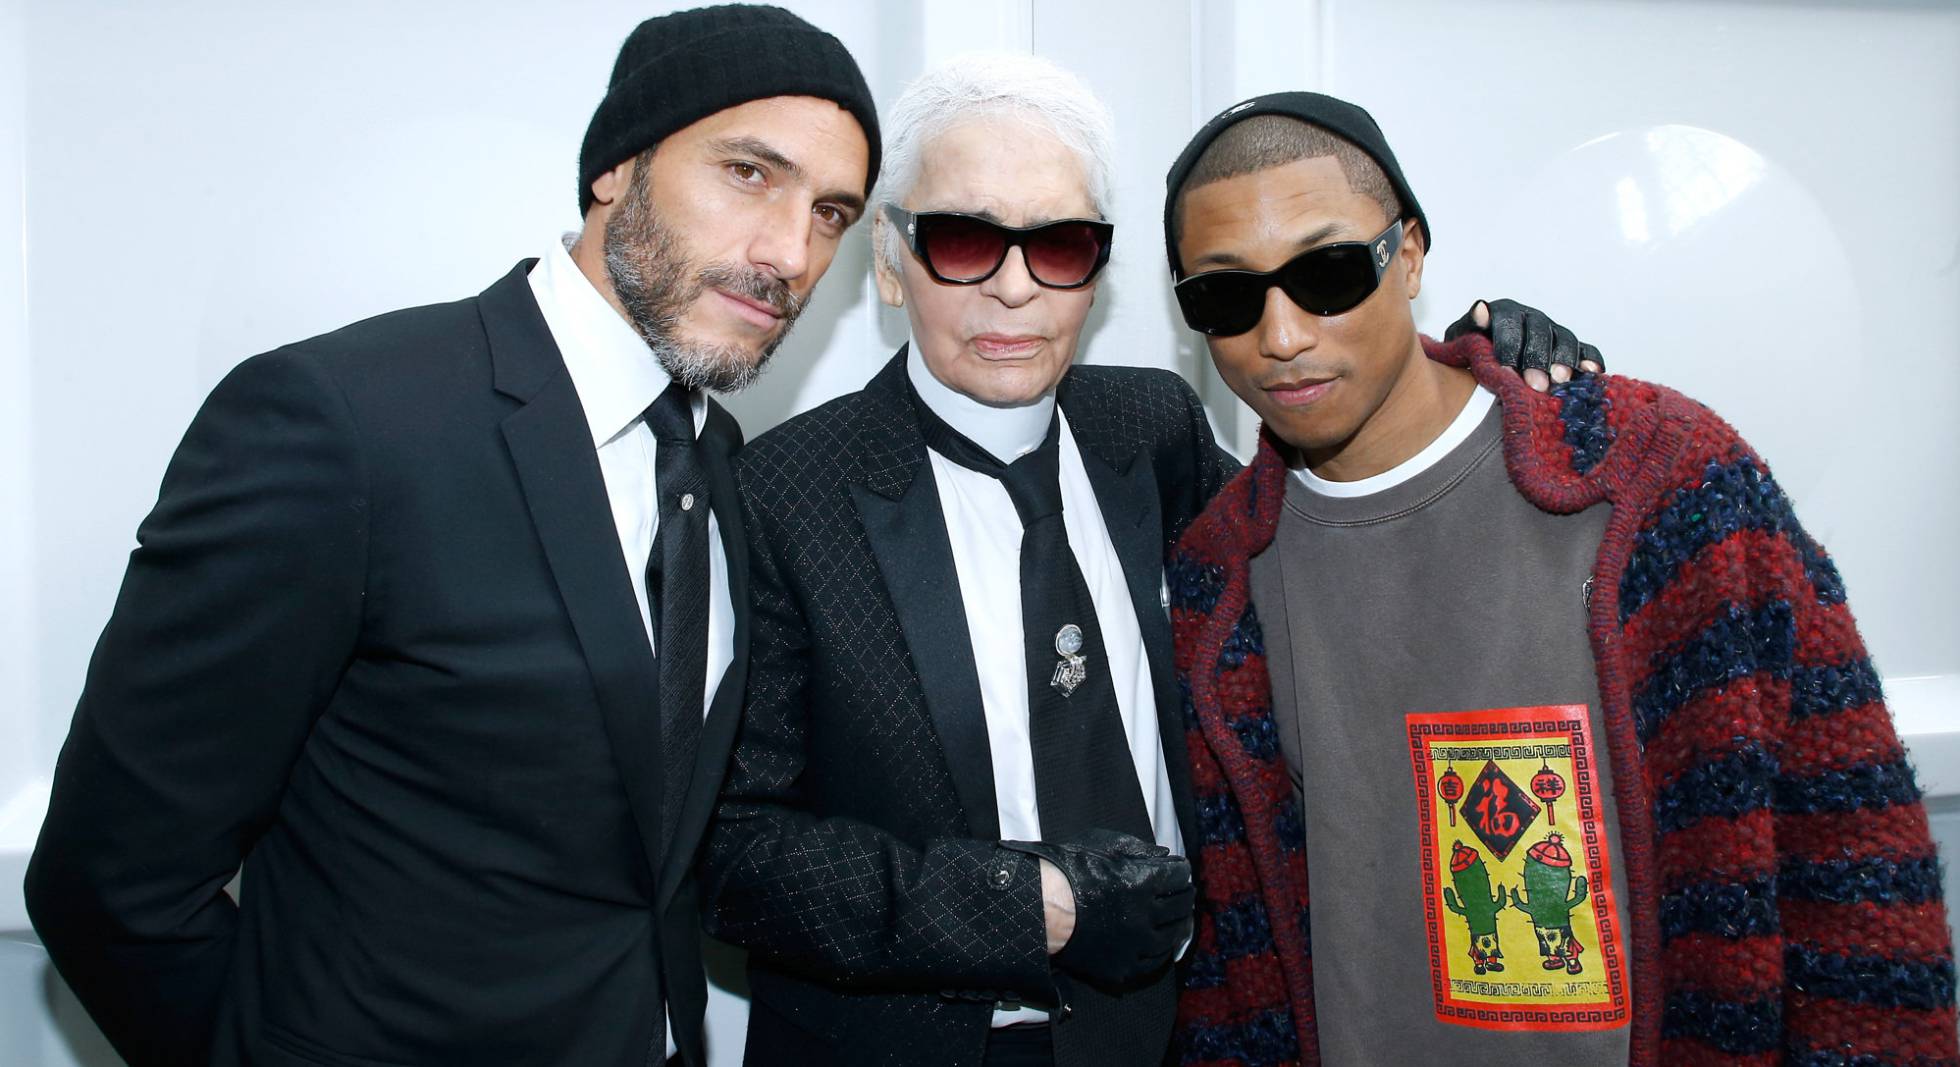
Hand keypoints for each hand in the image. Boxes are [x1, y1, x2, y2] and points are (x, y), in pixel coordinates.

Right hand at [999, 829, 1193, 988]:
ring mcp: (1136, 944)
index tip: (1180, 869)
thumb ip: (1135, 848)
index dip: (1181, 869)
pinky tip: (1160, 942)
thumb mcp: (1100, 845)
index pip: (1179, 875)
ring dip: (1179, 923)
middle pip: (1182, 905)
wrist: (1038, 909)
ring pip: (1173, 935)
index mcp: (1143, 882)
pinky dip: (1162, 949)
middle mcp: (1146, 915)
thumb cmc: (1066, 870)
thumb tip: (1163, 857)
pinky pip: (1154, 960)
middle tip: (1184, 892)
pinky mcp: (1124, 965)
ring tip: (1178, 918)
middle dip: (1185, 895)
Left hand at [1446, 299, 1603, 391]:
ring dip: (1564, 359)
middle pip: (1539, 334)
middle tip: (1536, 385)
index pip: (1509, 326)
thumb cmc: (1469, 353)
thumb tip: (1480, 309)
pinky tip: (1594, 372)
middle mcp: (1532, 318)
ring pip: (1564, 339)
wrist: (1481, 361)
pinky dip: (1591, 359)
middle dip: (1538, 360)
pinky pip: (1586, 349)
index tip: (1507, 373)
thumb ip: (1469, 327)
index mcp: (1505, 313)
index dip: (1509, 349)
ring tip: (1561, 380)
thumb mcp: (1460, 340)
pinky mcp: (1570, 346)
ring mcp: (1553, 331)